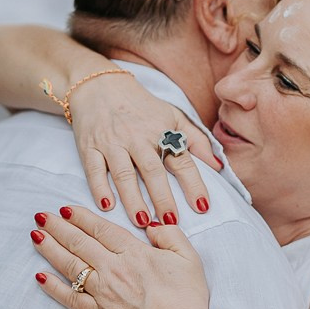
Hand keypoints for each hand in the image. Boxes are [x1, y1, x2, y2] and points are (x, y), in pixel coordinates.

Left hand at [31, 206, 216, 308]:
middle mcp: (113, 269)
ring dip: (50, 249)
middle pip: (79, 243)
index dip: (79, 217)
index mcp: (134, 253)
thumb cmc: (187, 299)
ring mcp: (103, 293)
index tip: (64, 209)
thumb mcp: (188, 258)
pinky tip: (41, 277)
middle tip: (40, 216)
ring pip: (70, 266)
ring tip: (36, 237)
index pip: (100, 229)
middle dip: (57, 227)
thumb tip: (151, 225)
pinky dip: (53, 288)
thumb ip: (169, 235)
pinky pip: (70, 299)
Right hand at [63, 67, 217, 224]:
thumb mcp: (173, 115)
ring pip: (124, 175)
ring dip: (133, 200)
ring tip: (143, 221)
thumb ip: (196, 140)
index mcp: (161, 132)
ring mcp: (112, 143)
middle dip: (163, 198)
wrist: (99, 85)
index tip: (203, 206)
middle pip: (153, 171)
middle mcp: (137, 138)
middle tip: (171, 222)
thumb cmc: (140, 106)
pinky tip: (107, 206)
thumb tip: (219, 166)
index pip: (181, 160)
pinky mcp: (90, 147)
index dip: (193, 183)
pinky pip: (95, 170)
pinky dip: (99, 188)